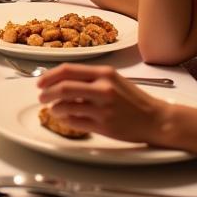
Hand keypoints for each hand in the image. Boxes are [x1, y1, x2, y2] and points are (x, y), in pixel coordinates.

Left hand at [36, 63, 169, 144]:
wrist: (157, 120)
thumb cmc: (134, 99)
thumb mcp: (113, 80)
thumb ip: (89, 78)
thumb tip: (61, 81)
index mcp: (104, 74)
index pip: (68, 70)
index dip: (49, 76)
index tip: (40, 82)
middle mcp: (103, 89)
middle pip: (63, 88)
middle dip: (46, 93)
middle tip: (41, 97)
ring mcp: (103, 108)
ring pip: (65, 106)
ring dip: (54, 108)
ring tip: (53, 109)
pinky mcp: (104, 126)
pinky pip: (74, 122)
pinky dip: (64, 120)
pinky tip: (65, 118)